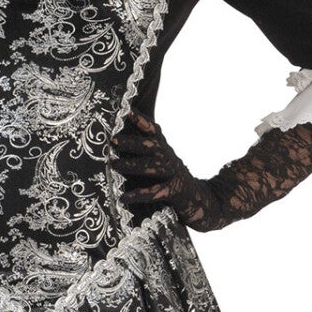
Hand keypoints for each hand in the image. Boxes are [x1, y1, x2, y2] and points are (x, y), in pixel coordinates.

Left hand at [112, 113, 229, 229]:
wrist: (198, 199)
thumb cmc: (171, 179)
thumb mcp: (162, 161)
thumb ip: (145, 152)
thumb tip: (117, 141)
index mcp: (164, 150)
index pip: (154, 131)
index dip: (142, 121)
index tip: (128, 112)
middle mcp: (169, 158)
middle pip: (150, 146)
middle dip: (131, 142)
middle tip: (113, 140)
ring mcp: (172, 174)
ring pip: (151, 167)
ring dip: (132, 165)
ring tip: (114, 164)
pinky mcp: (173, 192)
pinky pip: (154, 192)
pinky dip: (138, 195)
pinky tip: (124, 197)